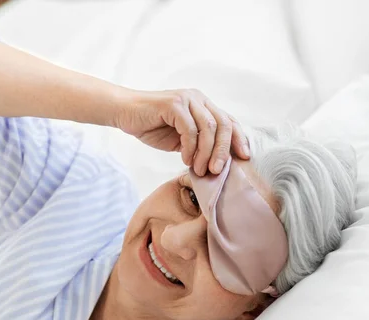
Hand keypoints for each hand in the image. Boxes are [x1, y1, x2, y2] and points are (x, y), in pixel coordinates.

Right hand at [113, 89, 249, 175]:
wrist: (124, 113)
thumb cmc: (151, 126)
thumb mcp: (180, 138)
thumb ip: (198, 144)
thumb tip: (217, 163)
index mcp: (203, 105)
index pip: (229, 121)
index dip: (239, 139)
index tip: (244, 158)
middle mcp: (198, 99)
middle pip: (224, 124)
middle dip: (224, 150)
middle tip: (218, 171)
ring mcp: (187, 99)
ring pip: (209, 128)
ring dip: (207, 153)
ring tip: (201, 170)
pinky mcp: (174, 105)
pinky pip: (190, 130)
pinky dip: (190, 148)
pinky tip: (185, 159)